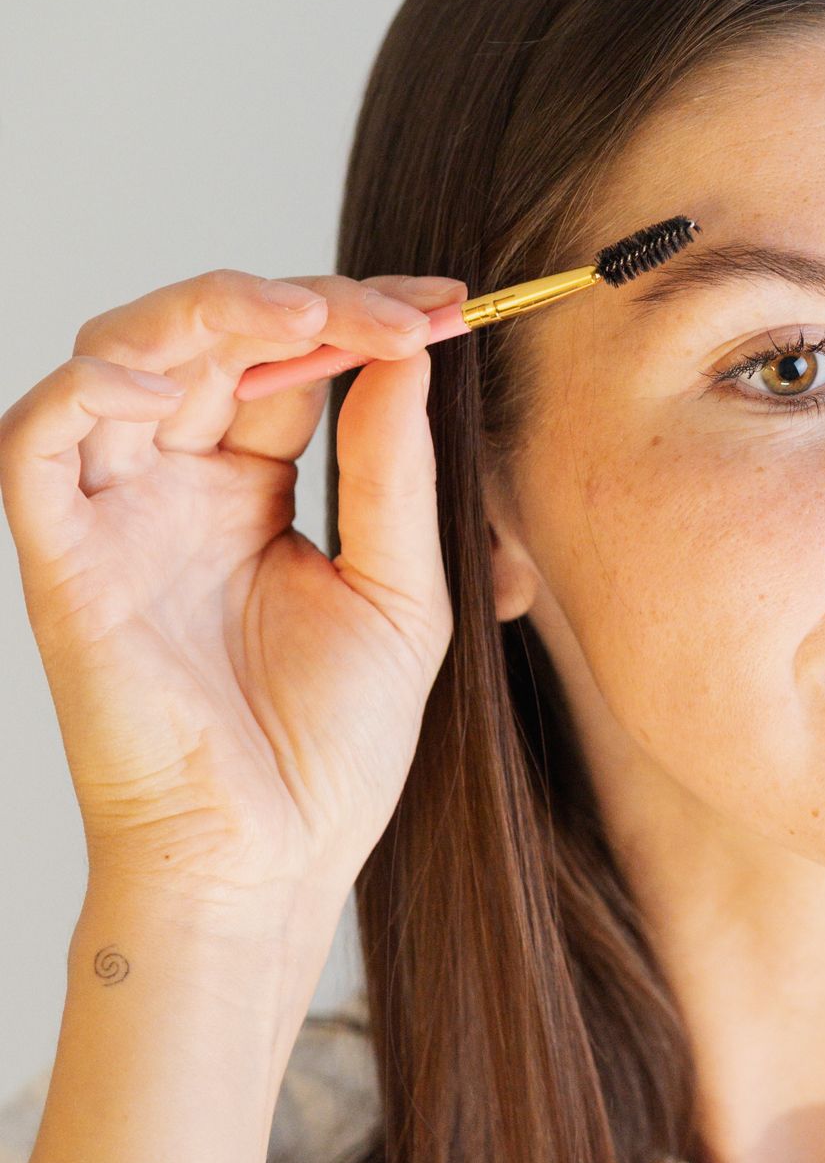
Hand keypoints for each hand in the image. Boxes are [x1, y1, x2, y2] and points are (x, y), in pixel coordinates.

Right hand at [0, 267, 464, 912]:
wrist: (267, 861)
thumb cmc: (331, 752)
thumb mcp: (398, 592)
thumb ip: (392, 471)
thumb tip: (407, 353)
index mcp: (252, 491)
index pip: (288, 361)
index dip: (356, 317)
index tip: (446, 303)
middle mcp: (175, 486)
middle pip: (209, 336)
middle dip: (303, 301)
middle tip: (399, 311)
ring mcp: (115, 513)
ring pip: (122, 354)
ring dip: (207, 312)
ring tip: (304, 320)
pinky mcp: (61, 555)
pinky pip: (38, 436)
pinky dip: (94, 386)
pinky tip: (176, 387)